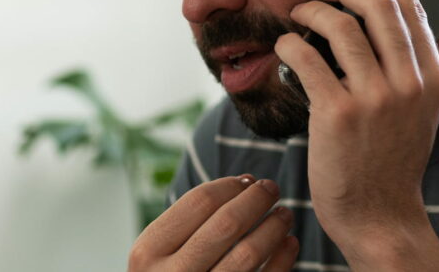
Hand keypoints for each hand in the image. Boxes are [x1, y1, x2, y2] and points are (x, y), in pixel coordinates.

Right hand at [128, 175, 298, 271]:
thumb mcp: (160, 251)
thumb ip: (192, 219)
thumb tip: (247, 182)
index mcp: (148, 251)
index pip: (199, 202)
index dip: (230, 185)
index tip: (248, 181)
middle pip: (226, 223)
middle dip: (256, 199)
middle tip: (272, 188)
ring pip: (248, 253)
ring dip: (274, 226)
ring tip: (284, 214)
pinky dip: (283, 258)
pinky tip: (289, 242)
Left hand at [274, 0, 438, 267]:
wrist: (378, 213)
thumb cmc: (396, 158)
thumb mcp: (429, 113)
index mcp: (432, 77)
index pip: (414, 9)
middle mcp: (407, 82)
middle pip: (377, 7)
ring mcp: (373, 97)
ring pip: (340, 26)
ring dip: (313, 10)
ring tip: (301, 12)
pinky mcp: (336, 113)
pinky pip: (308, 58)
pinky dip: (292, 43)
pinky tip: (287, 44)